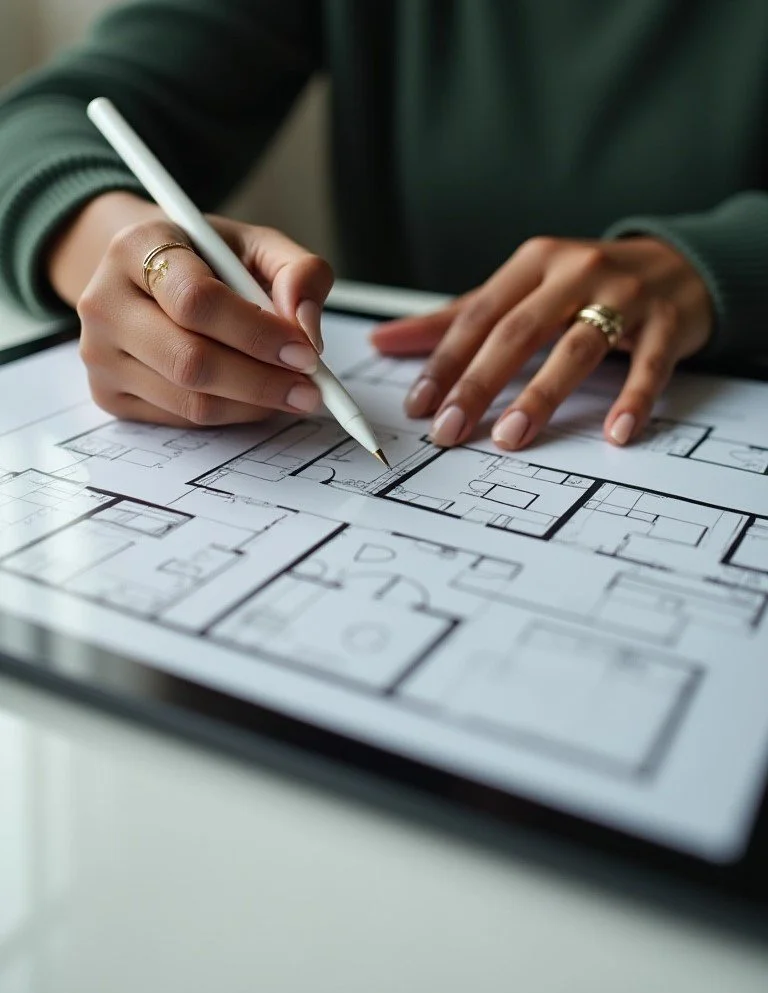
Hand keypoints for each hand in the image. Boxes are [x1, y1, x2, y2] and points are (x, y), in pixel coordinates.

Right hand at [48, 192, 332, 425]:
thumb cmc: (205, 259)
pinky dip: (230, 415)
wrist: (144, 274)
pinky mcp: (108, 394)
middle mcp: (105, 301)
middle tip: (310, 389)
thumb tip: (307, 327)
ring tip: (290, 392)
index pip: (197, 301)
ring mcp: (100, 354)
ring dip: (253, 405)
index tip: (305, 352)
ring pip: (190, 400)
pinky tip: (252, 397)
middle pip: (190, 361)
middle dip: (263, 382)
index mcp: (136, 247)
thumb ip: (297, 273)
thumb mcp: (255, 246)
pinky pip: (182, 420)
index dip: (257, 333)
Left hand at [370, 236, 711, 448]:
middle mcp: (576, 273)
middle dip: (479, 384)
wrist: (679, 264)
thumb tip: (383, 340)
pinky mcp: (667, 323)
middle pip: (519, 332)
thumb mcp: (522, 288)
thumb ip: (457, 317)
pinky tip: (614, 433)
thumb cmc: (586, 283)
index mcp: (533, 263)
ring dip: (542, 394)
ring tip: (512, 436)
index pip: (478, 316)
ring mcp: (626, 296)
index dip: (445, 362)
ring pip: (578, 347)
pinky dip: (632, 399)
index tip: (418, 405)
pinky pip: (648, 365)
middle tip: (450, 431)